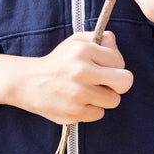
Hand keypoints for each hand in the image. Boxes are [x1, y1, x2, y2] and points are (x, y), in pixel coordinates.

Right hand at [0, 31, 133, 124]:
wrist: (28, 83)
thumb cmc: (59, 61)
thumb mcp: (76, 41)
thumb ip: (100, 38)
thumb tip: (114, 45)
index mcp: (83, 51)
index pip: (119, 61)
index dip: (114, 65)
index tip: (103, 66)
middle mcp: (81, 72)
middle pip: (125, 82)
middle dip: (120, 83)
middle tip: (108, 83)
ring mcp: (77, 94)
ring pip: (114, 100)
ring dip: (105, 97)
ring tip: (90, 91)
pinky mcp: (73, 112)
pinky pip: (99, 114)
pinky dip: (92, 109)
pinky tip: (80, 101)